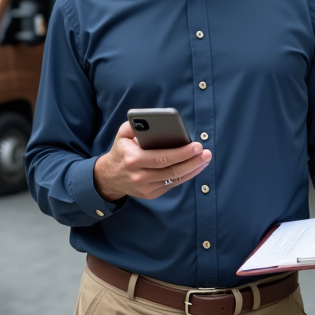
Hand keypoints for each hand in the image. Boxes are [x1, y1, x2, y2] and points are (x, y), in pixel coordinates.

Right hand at [94, 121, 211, 201]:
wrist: (108, 177)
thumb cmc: (121, 151)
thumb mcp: (122, 134)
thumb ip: (134, 124)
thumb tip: (152, 120)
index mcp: (133, 159)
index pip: (162, 157)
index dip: (182, 153)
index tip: (197, 145)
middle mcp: (139, 176)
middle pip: (172, 170)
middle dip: (193, 161)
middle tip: (206, 153)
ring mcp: (145, 187)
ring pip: (175, 179)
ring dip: (193, 169)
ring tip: (205, 159)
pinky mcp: (150, 194)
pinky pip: (172, 184)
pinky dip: (186, 176)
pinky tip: (195, 167)